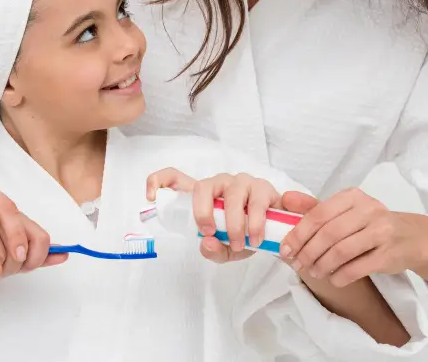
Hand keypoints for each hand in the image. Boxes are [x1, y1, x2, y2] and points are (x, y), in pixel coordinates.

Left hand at [147, 168, 280, 262]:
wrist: (277, 235)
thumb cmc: (244, 236)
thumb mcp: (225, 249)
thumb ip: (213, 250)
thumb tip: (205, 242)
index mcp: (203, 196)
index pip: (174, 177)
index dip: (158, 181)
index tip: (150, 196)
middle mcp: (219, 184)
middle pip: (203, 186)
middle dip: (203, 212)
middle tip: (210, 233)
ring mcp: (241, 182)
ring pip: (231, 194)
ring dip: (234, 222)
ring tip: (240, 243)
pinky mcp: (263, 187)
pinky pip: (256, 200)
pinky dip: (254, 222)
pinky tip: (256, 237)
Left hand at [279, 187, 422, 286]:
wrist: (413, 237)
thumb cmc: (371, 223)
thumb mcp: (345, 210)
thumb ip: (315, 207)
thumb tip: (284, 200)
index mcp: (352, 197)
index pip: (318, 214)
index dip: (298, 234)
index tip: (285, 249)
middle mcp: (368, 210)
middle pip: (328, 233)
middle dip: (308, 252)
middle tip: (297, 265)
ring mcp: (381, 232)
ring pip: (342, 251)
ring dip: (323, 265)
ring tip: (314, 272)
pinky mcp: (390, 254)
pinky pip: (358, 268)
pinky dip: (341, 276)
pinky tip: (333, 279)